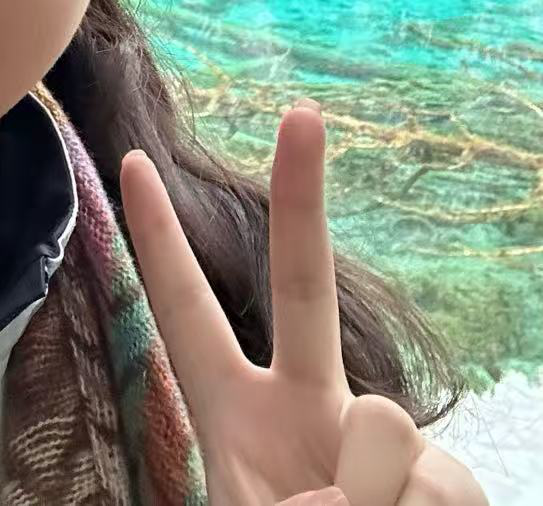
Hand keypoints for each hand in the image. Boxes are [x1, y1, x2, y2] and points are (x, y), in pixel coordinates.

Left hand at [119, 101, 489, 505]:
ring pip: (383, 427)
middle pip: (306, 286)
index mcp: (236, 419)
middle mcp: (309, 408)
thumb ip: (291, 497)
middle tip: (300, 109)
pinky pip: (432, 484)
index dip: (157, 242)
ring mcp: (379, 440)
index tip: (127, 160)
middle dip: (304, 196)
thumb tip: (362, 465)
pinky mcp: (449, 482)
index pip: (186, 315)